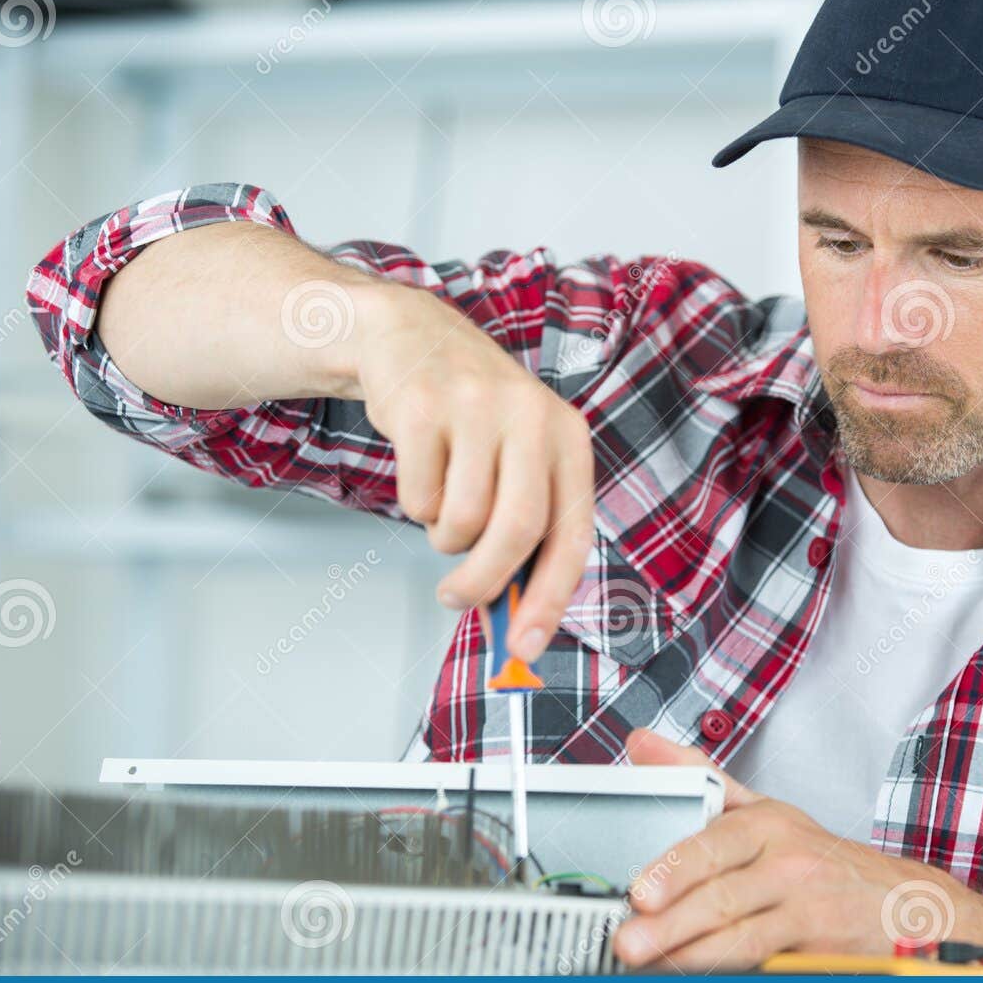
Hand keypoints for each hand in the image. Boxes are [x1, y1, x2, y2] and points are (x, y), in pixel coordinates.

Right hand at [351, 280, 594, 659]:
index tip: (525, 647)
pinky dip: (415, 503)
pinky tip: (422, 469)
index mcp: (569, 437)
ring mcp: (477, 407)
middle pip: (517, 531)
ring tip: (444, 507)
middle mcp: (532, 417)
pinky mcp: (422, 405)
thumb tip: (516, 619)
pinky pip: (418, 495)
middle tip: (457, 599)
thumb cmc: (474, 416)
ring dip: (444, 536)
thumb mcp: (518, 456)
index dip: (550, 599)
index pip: (572, 534)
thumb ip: (526, 527)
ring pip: (462, 519)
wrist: (410, 335)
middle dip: (484, 582)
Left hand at [613, 728, 982, 973]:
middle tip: (630, 939)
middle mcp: (789, 863)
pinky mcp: (818, 950)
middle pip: (723, 894)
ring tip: (650, 966)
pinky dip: (733, 974)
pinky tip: (701, 980)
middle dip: (672, 922)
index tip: (640, 889)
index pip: (716, 842)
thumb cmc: (819, 859)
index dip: (676, 867)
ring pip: (742, 936)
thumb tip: (640, 744)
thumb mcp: (762, 807)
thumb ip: (698, 777)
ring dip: (692, 955)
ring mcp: (806, 909)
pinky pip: (767, 963)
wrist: (902, 902)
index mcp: (767, 823)